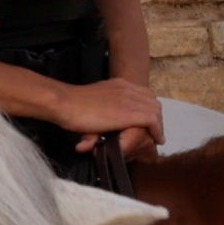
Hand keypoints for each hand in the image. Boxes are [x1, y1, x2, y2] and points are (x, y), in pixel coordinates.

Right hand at [37, 73, 170, 157]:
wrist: (65, 103)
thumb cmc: (71, 105)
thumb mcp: (92, 103)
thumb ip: (100, 111)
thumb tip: (99, 124)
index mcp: (119, 84)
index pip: (144, 93)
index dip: (149, 108)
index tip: (149, 121)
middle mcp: (127, 88)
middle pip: (153, 101)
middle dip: (157, 117)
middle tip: (155, 131)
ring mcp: (128, 99)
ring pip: (155, 110)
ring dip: (158, 125)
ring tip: (156, 137)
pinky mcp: (128, 113)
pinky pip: (152, 120)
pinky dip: (157, 131)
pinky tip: (157, 140)